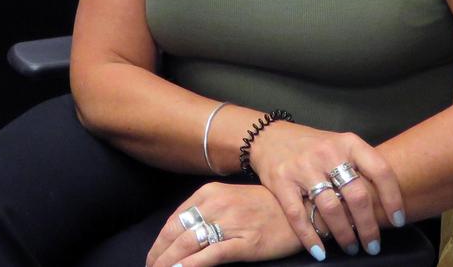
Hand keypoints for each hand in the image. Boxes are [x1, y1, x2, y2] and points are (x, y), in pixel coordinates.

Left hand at [146, 182, 302, 266]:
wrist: (301, 208)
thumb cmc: (266, 206)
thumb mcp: (232, 200)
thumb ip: (208, 211)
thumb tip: (183, 233)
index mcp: (210, 192)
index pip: (175, 219)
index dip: (159, 242)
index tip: (152, 257)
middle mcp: (217, 204)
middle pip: (177, 233)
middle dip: (159, 256)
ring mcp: (231, 223)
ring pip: (189, 245)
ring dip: (169, 263)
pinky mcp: (244, 242)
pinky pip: (211, 255)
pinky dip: (191, 265)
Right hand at [249, 123, 404, 256]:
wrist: (270, 136)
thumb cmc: (312, 145)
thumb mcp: (339, 144)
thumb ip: (359, 165)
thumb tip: (387, 200)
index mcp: (347, 142)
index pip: (379, 170)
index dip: (393, 198)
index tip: (398, 221)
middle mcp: (327, 152)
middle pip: (356, 196)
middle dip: (368, 227)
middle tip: (373, 245)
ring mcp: (303, 166)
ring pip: (330, 209)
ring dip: (344, 235)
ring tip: (351, 248)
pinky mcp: (281, 181)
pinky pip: (299, 216)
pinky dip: (311, 238)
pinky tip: (320, 251)